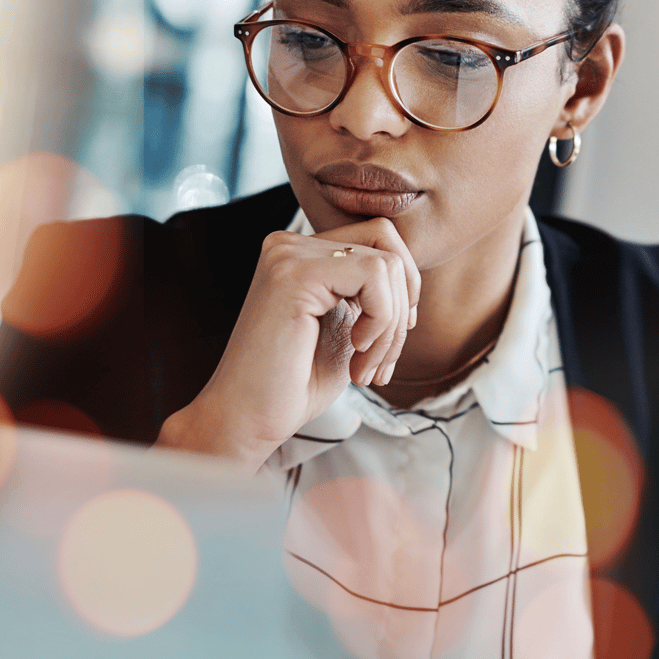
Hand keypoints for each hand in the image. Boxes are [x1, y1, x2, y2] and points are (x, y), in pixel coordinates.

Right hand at [156, 217, 419, 470]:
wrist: (247, 420)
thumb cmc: (293, 383)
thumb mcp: (346, 327)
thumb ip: (370, 294)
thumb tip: (411, 273)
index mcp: (301, 253)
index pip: (379, 237)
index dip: (402, 286)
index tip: (390, 338)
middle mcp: (290, 244)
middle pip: (387, 241)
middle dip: (401, 307)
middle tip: (379, 361)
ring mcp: (289, 254)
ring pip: (387, 263)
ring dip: (390, 326)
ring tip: (365, 367)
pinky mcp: (294, 273)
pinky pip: (374, 276)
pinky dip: (381, 321)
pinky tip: (355, 353)